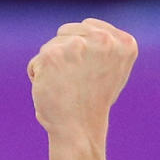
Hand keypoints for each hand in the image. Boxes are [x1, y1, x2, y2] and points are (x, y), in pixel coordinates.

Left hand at [27, 20, 137, 142]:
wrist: (80, 132)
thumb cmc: (93, 105)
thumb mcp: (112, 70)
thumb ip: (105, 46)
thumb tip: (88, 28)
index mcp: (124, 43)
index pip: (87, 27)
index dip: (82, 53)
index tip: (88, 76)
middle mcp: (103, 40)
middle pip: (67, 32)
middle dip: (65, 56)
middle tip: (75, 85)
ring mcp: (77, 46)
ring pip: (51, 46)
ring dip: (52, 68)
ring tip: (65, 90)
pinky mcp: (53, 56)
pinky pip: (36, 63)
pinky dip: (38, 79)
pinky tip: (52, 93)